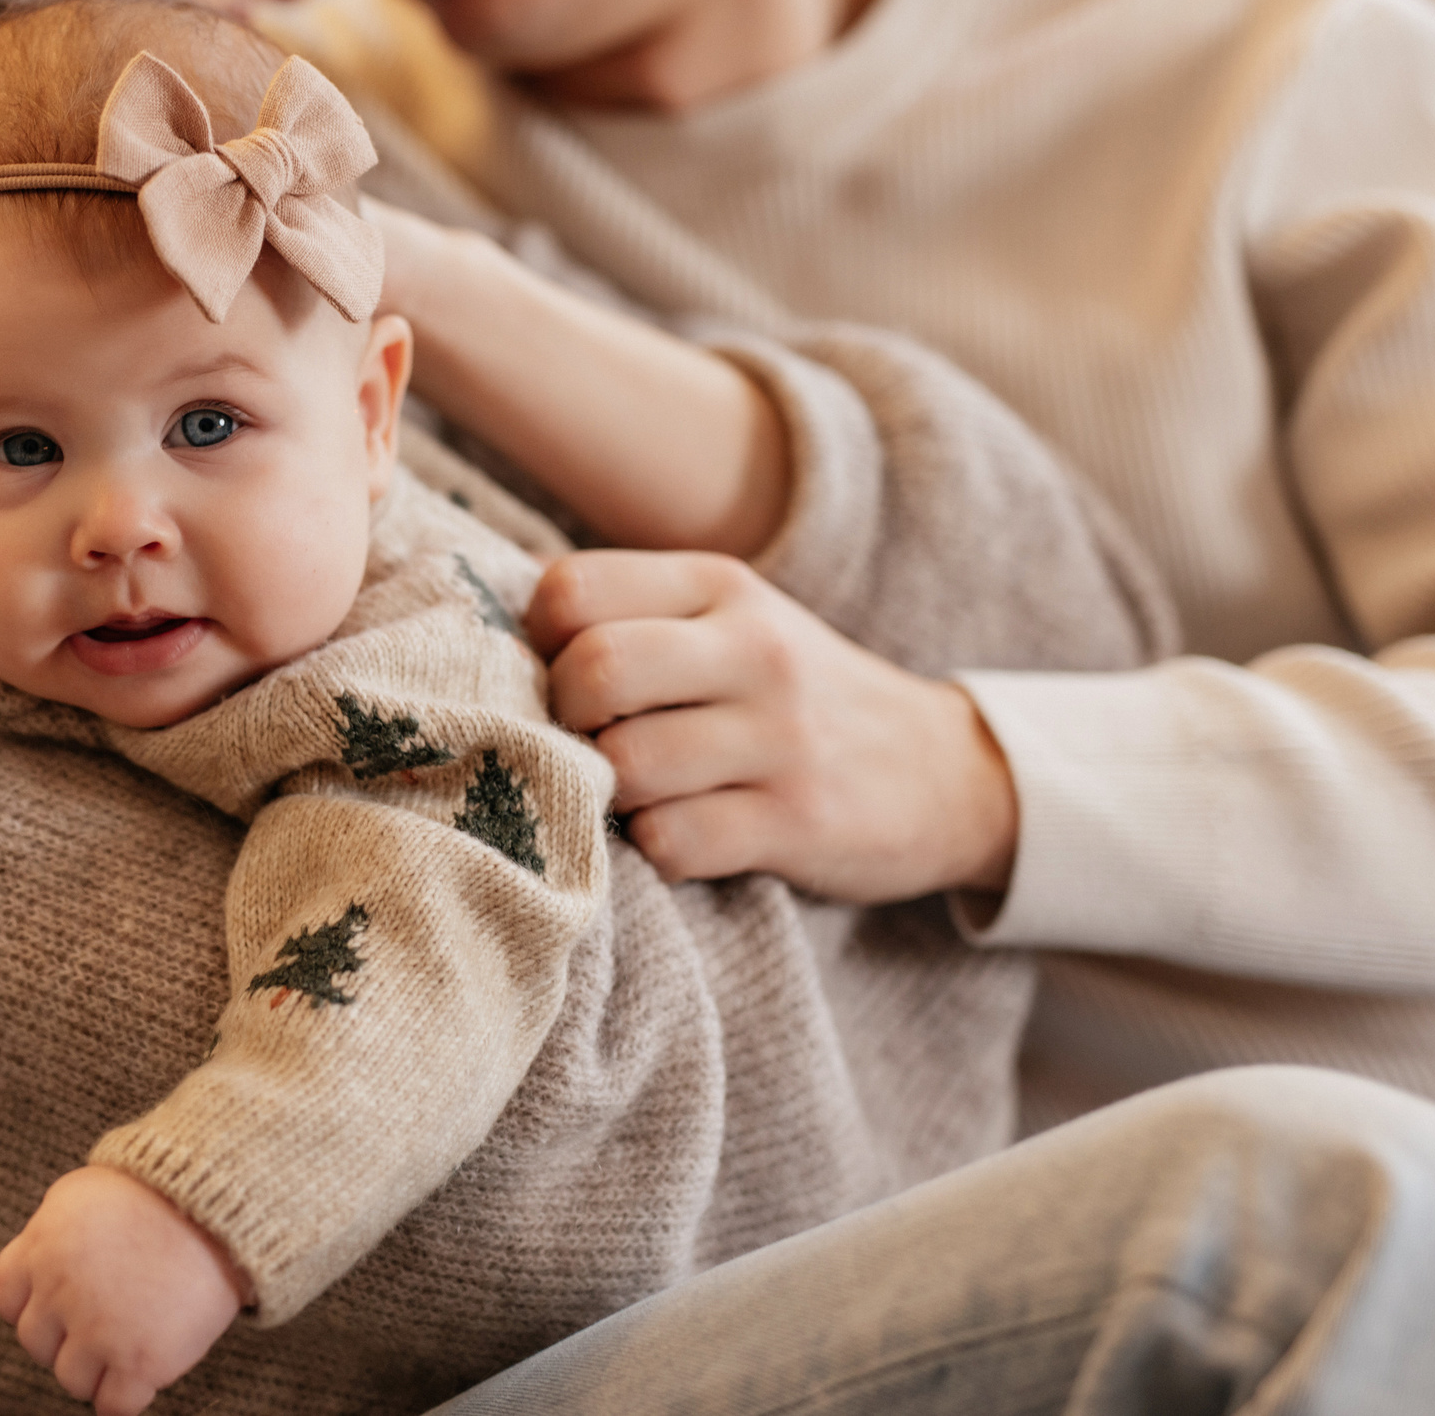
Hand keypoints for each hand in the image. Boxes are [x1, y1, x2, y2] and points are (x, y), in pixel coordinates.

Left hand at [0, 1166, 247, 1415]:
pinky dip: (124, 1399)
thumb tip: (40, 1258)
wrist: (217, 1206)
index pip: (7, 1297)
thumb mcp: (84, 1194)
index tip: (57, 1305)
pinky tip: (140, 1378)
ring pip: (71, 1380)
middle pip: (36, 1343)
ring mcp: (99, 1331)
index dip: (32, 1303)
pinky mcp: (140, 1361)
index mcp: (42, 1247)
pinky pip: (113, 1407)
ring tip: (124, 1347)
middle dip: (64, 1337)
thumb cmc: (159, 1191)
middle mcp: (61, 1292)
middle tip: (98, 1324)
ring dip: (94, 1370)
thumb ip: (52, 1231)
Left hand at [528, 551, 1018, 903]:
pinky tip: (678, 836)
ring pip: (627, 764)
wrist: (945, 770)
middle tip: (585, 743)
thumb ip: (628, 613)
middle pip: (592, 671)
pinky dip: (654, 850)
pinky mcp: (798, 820)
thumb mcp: (729, 622)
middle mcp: (752, 649)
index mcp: (718, 585)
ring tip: (634, 793)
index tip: (557, 678)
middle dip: (562, 719)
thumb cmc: (792, 696)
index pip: (570, 590)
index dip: (537, 643)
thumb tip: (489, 622)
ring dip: (608, 793)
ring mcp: (780, 737)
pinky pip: (673, 843)